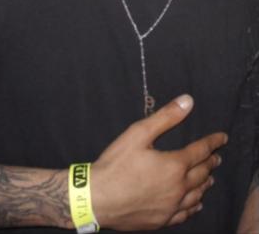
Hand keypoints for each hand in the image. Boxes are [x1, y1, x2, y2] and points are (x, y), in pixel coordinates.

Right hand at [90, 94, 226, 230]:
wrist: (99, 199)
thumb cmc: (116, 165)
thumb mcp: (138, 133)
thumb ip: (165, 117)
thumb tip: (187, 101)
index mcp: (174, 165)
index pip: (200, 151)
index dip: (212, 142)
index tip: (222, 138)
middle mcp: (179, 188)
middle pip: (202, 173)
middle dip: (210, 162)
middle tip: (216, 157)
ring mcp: (172, 206)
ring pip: (197, 194)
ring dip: (205, 183)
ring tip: (209, 177)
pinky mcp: (163, 220)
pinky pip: (186, 213)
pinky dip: (195, 205)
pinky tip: (196, 203)